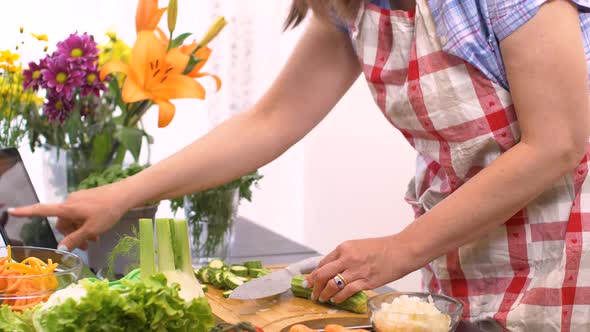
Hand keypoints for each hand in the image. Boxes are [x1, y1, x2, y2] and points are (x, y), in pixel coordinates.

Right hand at [9, 184, 129, 250]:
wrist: (124, 195)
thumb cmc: (108, 211)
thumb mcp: (92, 229)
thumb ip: (75, 239)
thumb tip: (60, 248)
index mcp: (67, 208)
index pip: (42, 210)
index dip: (26, 212)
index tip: (11, 211)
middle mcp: (69, 201)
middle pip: (62, 222)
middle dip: (71, 235)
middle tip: (87, 246)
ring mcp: (79, 199)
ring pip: (73, 219)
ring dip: (81, 230)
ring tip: (95, 239)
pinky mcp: (87, 198)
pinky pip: (81, 213)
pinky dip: (86, 223)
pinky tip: (98, 230)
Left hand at [306, 235, 414, 303]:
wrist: (401, 250)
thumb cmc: (382, 248)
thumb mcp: (358, 247)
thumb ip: (345, 256)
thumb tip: (332, 269)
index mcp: (344, 247)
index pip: (323, 263)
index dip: (314, 274)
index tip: (309, 281)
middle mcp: (347, 258)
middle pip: (322, 274)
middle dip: (314, 285)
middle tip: (312, 292)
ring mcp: (356, 270)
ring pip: (332, 284)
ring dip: (324, 294)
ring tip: (322, 298)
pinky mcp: (366, 281)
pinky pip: (346, 292)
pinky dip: (338, 298)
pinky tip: (336, 300)